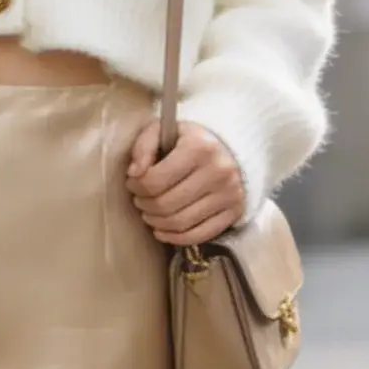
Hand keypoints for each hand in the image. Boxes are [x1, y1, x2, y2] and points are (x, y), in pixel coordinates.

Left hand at [125, 119, 244, 245]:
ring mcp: (229, 194)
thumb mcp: (163, 131)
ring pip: (180, 223)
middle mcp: (218, 171)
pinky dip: (175, 238)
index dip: (136, 186)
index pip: (155, 180)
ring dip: (156, 222)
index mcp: (199, 148)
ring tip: (149, 213)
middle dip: (144, 205)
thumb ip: (143, 146)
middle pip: (166, 204)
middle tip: (139, 199)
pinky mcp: (235, 211)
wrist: (229, 149)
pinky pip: (199, 235)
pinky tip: (162, 230)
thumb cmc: (189, 141)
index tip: (133, 183)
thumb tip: (134, 173)